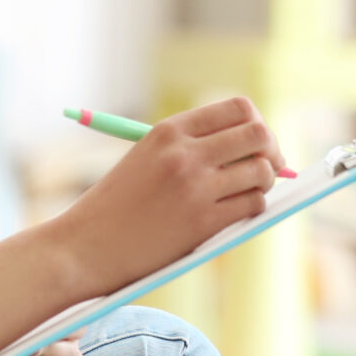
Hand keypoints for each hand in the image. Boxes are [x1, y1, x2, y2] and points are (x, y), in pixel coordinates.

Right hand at [49, 98, 291, 293]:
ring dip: (264, 183)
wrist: (84, 247)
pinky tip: (237, 215)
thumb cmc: (115, 206)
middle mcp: (185, 153)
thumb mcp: (146, 158)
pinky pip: (253, 206)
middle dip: (272, 151)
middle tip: (269, 168)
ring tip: (249, 193)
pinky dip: (253, 209)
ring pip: (262, 171)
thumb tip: (254, 150)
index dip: (257, 124)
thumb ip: (191, 147)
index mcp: (169, 130)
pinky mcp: (202, 223)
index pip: (238, 108)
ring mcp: (195, 187)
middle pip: (259, 134)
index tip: (257, 143)